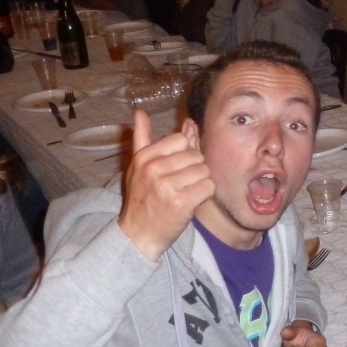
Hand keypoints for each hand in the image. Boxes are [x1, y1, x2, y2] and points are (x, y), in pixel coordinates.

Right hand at [118, 111, 214, 261]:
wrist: (139, 234)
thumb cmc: (142, 198)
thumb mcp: (137, 166)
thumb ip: (142, 138)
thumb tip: (140, 112)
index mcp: (144, 157)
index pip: (181, 140)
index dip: (184, 154)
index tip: (174, 168)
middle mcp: (154, 169)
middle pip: (196, 155)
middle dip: (193, 170)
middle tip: (180, 184)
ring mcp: (167, 185)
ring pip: (204, 170)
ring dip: (200, 183)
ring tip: (185, 193)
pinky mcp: (182, 201)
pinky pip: (209, 186)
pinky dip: (205, 194)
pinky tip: (191, 201)